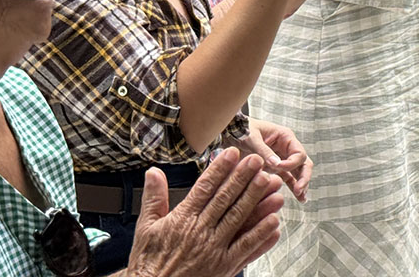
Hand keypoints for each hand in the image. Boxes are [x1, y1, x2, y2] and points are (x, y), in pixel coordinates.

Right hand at [126, 148, 282, 275]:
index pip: (204, 188)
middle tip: (256, 161)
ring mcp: (214, 250)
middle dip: (242, 178)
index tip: (232, 153)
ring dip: (256, 200)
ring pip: (238, 219)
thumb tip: (153, 173)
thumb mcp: (145, 228)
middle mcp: (200, 232)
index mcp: (183, 220)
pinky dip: (260, 236)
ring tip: (269, 183)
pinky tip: (273, 221)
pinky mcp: (224, 267)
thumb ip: (153, 198)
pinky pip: (246, 249)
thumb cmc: (149, 263)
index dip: (220, 169)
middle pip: (225, 199)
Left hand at [237, 119, 312, 201]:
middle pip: (303, 163)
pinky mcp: (275, 168)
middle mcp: (287, 147)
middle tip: (299, 190)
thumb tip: (277, 164)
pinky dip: (293, 186)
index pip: (298, 153)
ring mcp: (282, 158)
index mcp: (285, 137)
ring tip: (301, 198)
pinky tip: (298, 198)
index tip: (278, 169)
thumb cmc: (241, 130)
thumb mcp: (251, 138)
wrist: (230, 132)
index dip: (291, 163)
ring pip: (298, 172)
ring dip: (301, 184)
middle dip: (303, 177)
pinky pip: (288, 177)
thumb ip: (264, 151)